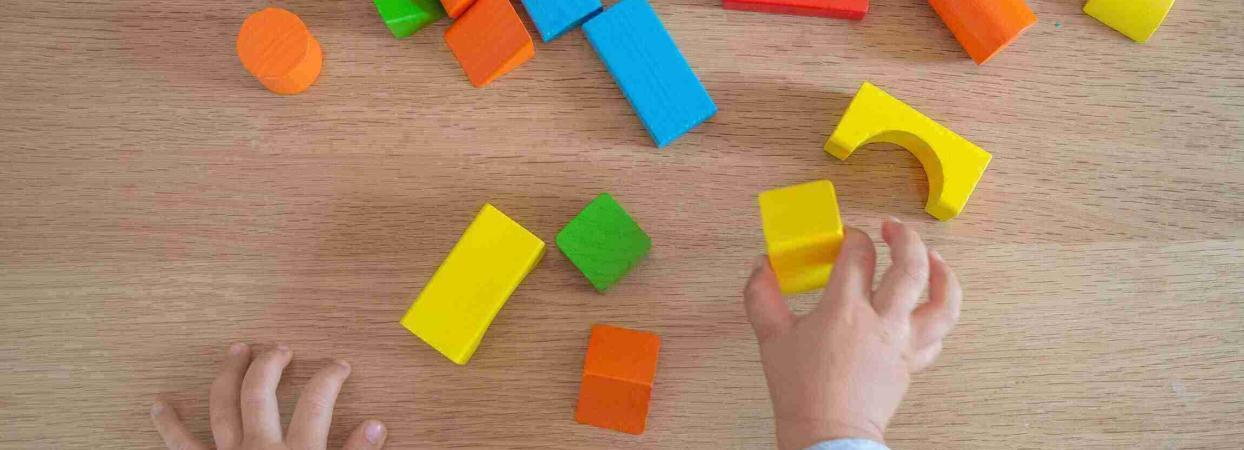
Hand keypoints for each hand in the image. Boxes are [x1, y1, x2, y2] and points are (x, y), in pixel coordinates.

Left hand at [151, 343, 386, 449]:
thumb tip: (375, 426)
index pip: (317, 401)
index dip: (330, 377)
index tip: (339, 366)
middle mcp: (258, 449)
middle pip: (261, 392)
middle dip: (271, 363)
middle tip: (281, 349)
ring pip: (223, 406)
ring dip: (228, 374)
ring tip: (235, 351)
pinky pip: (181, 445)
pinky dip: (168, 425)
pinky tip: (159, 406)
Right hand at [744, 219, 961, 449]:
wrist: (827, 435)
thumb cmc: (801, 392)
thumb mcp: (771, 339)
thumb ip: (762, 297)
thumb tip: (761, 268)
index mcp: (844, 310)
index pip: (858, 254)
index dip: (853, 237)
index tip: (846, 237)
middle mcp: (881, 321)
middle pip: (910, 266)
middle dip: (904, 238)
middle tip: (893, 228)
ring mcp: (903, 343)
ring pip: (942, 300)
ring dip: (943, 273)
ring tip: (935, 258)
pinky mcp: (912, 363)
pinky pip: (938, 335)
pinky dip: (939, 316)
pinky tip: (930, 306)